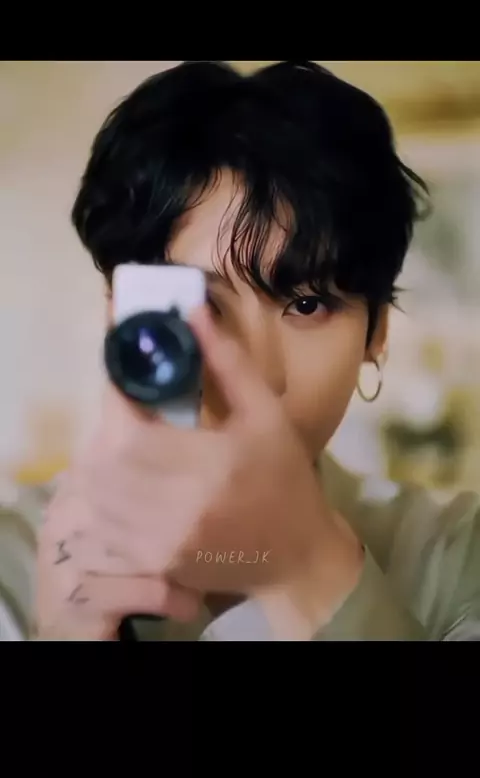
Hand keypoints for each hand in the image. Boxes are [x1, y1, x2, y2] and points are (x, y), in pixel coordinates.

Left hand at [36, 306, 361, 638]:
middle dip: (109, 421)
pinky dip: (103, 494)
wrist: (297, 556)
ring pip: (96, 491)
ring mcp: (159, 542)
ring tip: (128, 439)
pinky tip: (125, 479)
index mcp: (208, 467)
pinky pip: (104, 522)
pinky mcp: (151, 561)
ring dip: (101, 457)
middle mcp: (176, 509)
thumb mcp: (268, 414)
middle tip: (130, 404)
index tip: (121, 367)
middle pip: (104, 456)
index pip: (129, 425)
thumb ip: (228, 362)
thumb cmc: (286, 480)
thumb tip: (192, 310)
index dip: (115, 390)